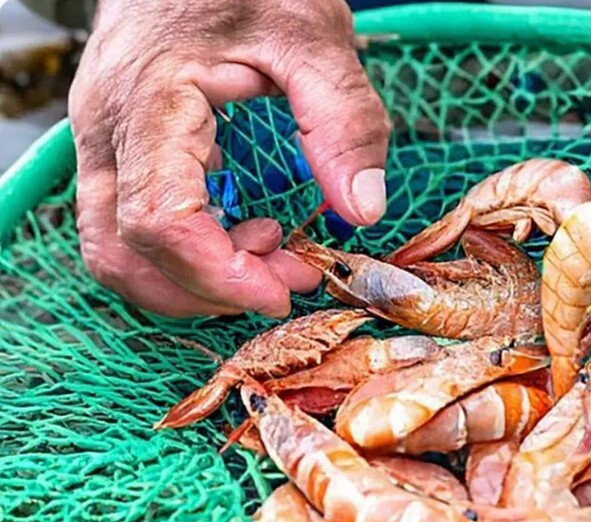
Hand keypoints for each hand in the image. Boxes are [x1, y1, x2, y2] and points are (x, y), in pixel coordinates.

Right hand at [69, 0, 389, 317]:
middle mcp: (108, 129)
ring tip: (269, 254)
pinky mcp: (118, 149)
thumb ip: (344, 120)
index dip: (217, 273)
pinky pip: (129, 226)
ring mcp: (103, 141)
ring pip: (115, 250)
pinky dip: (185, 252)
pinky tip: (244, 234)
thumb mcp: (315, 36)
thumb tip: (363, 208)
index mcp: (150, 100)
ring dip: (191, 278)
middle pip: (126, 250)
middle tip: (290, 276)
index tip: (282, 291)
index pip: (158, 219)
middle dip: (211, 285)